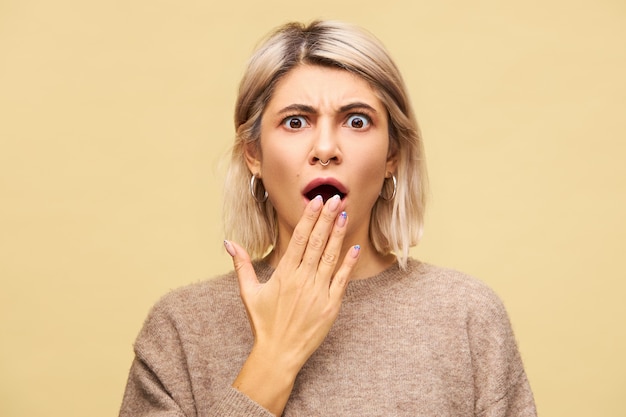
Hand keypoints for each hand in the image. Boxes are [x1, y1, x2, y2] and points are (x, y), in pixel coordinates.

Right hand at [225, 195, 359, 414]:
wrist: (279, 354)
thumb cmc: (263, 323)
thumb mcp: (249, 293)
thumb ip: (242, 265)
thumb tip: (229, 242)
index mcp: (284, 274)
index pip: (299, 239)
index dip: (309, 218)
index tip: (315, 201)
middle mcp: (302, 280)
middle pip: (317, 243)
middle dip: (326, 219)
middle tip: (335, 198)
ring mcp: (318, 293)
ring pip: (330, 257)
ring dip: (338, 235)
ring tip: (343, 215)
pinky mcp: (331, 306)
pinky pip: (341, 280)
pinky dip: (348, 264)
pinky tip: (353, 248)